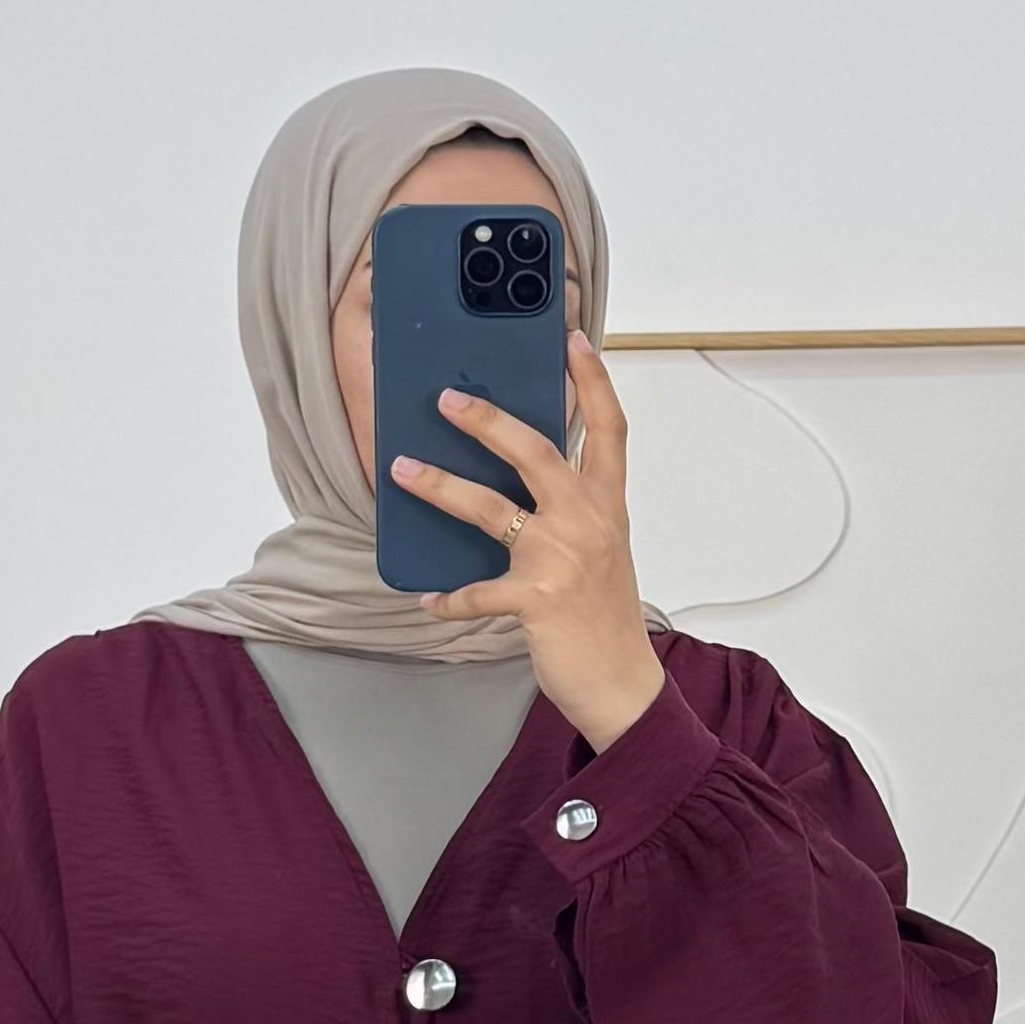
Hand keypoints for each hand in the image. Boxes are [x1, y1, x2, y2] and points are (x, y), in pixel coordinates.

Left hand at [388, 329, 666, 751]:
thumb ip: (572, 512)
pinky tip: (428, 598)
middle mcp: (589, 521)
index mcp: (608, 505)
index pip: (608, 429)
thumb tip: (521, 485)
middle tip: (446, 398)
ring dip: (440, 486)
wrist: (622, 683)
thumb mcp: (601, 550)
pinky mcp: (536, 599)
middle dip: (486, 419)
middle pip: (535, 450)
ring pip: (490, 507)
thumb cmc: (605, 617)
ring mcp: (562, 558)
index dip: (592, 381)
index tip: (572, 340)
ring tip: (402, 469)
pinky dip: (450, 598)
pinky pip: (477, 591)